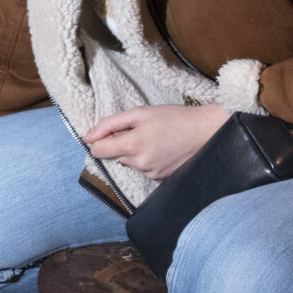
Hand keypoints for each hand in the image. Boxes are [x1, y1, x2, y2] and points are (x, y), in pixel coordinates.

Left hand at [83, 104, 232, 179]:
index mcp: (132, 145)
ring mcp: (150, 174)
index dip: (101, 140)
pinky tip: (161, 148)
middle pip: (114, 156)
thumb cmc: (174, 118)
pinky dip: (147, 159)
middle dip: (122, 143)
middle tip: (142, 130)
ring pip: (129, 163)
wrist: (205, 132)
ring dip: (135, 152)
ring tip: (154, 138)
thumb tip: (88, 137)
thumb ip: (111, 124)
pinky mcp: (160, 179)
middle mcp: (139, 164)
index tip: (113, 132)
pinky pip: (143, 169)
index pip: (99, 151)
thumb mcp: (140, 113)